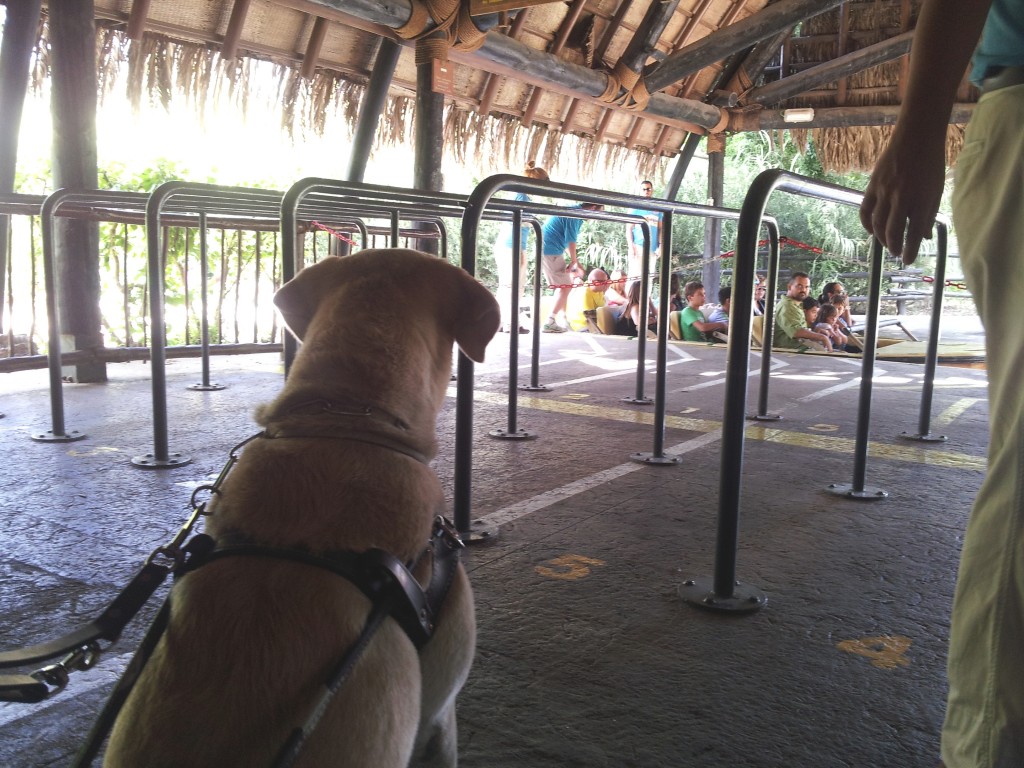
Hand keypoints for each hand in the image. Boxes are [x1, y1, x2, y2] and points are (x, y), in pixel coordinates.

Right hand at [859, 131, 946, 264]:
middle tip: (896, 252)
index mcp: (922, 199)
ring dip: (881, 237)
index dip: (911, 249)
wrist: (916, 136)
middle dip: (894, 246)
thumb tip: (924, 236)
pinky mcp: (872, 185)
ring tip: (886, 243)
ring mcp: (885, 191)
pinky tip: (872, 230)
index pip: (915, 232)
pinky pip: (865, 211)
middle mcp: (902, 197)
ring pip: (878, 224)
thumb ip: (929, 213)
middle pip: (893, 231)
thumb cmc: (930, 163)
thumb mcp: (936, 189)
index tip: (908, 260)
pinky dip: (867, 224)